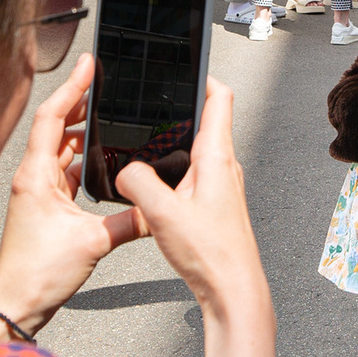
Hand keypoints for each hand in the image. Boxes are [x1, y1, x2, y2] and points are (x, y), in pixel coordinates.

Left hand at [0, 56, 136, 340]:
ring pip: (61, 148)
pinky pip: (65, 171)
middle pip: (56, 126)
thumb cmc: (36, 273)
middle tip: (104, 86)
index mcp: (36, 175)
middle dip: (80, 103)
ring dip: (82, 131)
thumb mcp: (93, 242)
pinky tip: (101, 160)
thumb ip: (130, 220)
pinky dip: (83, 159)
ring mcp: (38, 191)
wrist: (16, 302)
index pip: (53, 116)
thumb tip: (157, 208)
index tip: (89, 65)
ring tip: (106, 117)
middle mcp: (33, 178)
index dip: (72, 86)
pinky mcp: (45, 206)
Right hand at [115, 79, 268, 322]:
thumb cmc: (212, 255)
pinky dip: (176, 170)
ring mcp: (222, 187)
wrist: (233, 291)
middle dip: (183, 108)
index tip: (186, 65)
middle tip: (158, 101)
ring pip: (200, 151)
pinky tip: (157, 186)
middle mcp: (225, 167)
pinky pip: (195, 175)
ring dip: (178, 142)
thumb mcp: (163, 213)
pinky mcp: (216, 206)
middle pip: (208, 121)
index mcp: (217, 158)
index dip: (204, 76)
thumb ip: (138, 182)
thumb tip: (124, 170)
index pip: (219, 99)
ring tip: (151, 142)